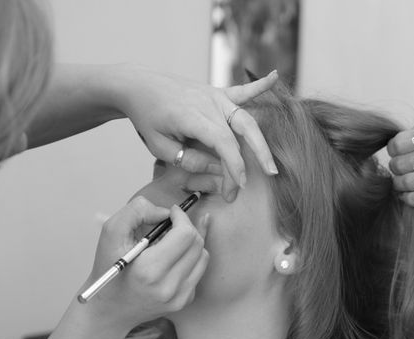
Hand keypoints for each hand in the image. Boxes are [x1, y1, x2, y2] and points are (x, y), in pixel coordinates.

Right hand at [79, 196, 208, 333]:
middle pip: (197, 243)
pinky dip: (190, 258)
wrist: (109, 308)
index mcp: (150, 270)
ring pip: (203, 255)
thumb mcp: (112, 232)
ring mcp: (180, 296)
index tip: (172, 213)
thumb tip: (166, 212)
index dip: (181, 217)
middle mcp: (168, 286)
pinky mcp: (185, 300)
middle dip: (186, 227)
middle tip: (170, 225)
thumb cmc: (108, 267)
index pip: (185, 235)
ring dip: (190, 242)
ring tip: (169, 242)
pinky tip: (176, 254)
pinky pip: (199, 270)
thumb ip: (137, 212)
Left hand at [114, 65, 278, 200]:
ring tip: (271, 163)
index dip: (235, 166)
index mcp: (193, 117)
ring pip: (246, 117)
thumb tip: (217, 167)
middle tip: (270, 176)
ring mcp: (214, 96)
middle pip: (242, 131)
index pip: (224, 144)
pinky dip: (259, 85)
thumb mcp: (160, 146)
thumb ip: (188, 159)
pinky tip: (274, 77)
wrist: (139, 86)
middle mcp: (209, 103)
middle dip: (258, 155)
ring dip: (261, 140)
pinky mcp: (216, 92)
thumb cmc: (147, 117)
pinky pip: (241, 91)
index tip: (238, 186)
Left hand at [387, 117, 413, 218]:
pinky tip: (407, 196)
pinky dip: (409, 199)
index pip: (399, 142)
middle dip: (396, 169)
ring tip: (402, 184)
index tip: (396, 154)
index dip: (393, 150)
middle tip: (400, 170)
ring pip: (408, 182)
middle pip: (400, 164)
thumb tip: (400, 134)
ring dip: (400, 185)